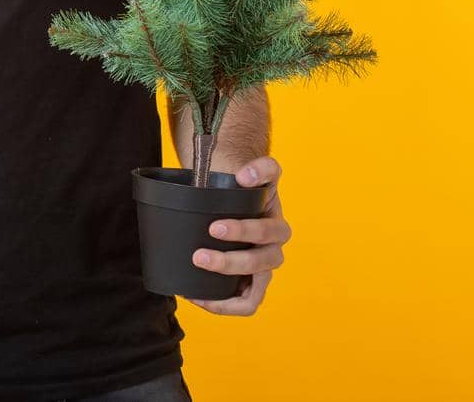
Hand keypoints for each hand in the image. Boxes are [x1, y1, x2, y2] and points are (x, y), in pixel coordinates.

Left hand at [184, 155, 288, 315]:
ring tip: (197, 284)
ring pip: (255, 290)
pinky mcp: (252, 282)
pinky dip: (224, 306)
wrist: (241, 193)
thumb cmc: (245, 187)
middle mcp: (273, 248)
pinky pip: (246, 304)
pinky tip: (198, 297)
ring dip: (226, 290)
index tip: (214, 227)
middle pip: (260, 262)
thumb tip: (245, 177)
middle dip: (229, 261)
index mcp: (276, 223)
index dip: (244, 232)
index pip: (269, 231)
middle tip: (199, 255)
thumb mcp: (258, 171)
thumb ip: (260, 167)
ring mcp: (263, 268)